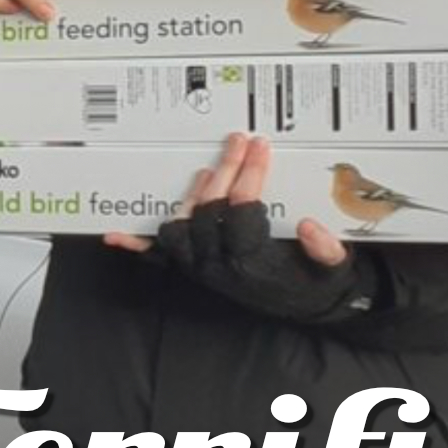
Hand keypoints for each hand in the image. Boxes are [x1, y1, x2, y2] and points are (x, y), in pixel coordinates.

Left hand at [106, 135, 370, 325]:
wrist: (309, 306)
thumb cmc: (319, 282)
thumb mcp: (334, 269)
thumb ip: (327, 251)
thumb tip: (311, 227)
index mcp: (251, 264)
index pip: (241, 211)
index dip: (250, 177)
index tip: (260, 149)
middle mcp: (218, 267)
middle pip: (210, 210)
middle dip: (227, 170)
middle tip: (239, 141)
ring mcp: (200, 269)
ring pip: (182, 225)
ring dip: (194, 194)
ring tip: (212, 168)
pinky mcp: (192, 269)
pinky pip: (157, 258)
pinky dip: (135, 246)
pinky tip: (113, 236)